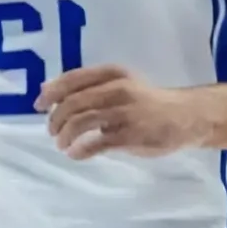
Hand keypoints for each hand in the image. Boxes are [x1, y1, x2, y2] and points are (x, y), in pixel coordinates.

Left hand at [39, 65, 210, 159]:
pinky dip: (80, 150)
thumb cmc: (148, 102)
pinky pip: (97, 143)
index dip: (51, 92)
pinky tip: (75, 154)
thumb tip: (50, 93)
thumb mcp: (121, 84)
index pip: (72, 79)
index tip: (38, 106)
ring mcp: (124, 112)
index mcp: (112, 73)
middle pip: (73, 102)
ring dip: (65, 134)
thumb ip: (91, 87)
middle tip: (51, 130)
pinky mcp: (131, 135)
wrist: (187, 117)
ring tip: (61, 144)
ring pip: (81, 121)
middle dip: (56, 118)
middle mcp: (116, 88)